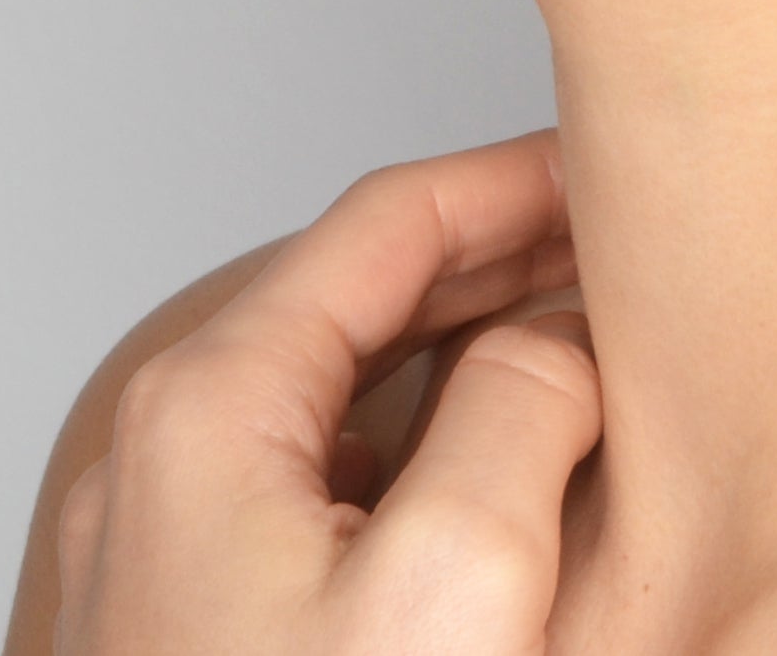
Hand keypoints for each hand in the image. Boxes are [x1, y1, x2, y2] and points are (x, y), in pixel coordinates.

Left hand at [53, 131, 600, 653]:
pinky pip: (316, 488)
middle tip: (619, 244)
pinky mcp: (186, 630)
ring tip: (577, 338)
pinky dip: (414, 443)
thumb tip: (560, 331)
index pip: (388, 220)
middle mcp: (158, 468)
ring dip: (457, 348)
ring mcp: (161, 555)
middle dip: (496, 255)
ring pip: (335, 392)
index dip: (517, 178)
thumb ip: (523, 409)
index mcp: (206, 415)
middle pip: (357, 296)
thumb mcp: (456, 585)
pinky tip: (483, 472)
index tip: (613, 167)